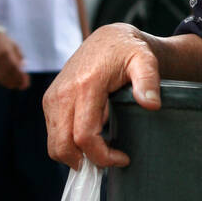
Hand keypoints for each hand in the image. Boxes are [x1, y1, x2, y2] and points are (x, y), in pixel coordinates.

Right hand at [0, 32, 29, 89]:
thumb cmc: (6, 42)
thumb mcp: (15, 47)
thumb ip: (19, 57)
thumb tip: (24, 66)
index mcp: (6, 52)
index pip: (14, 66)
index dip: (21, 74)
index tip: (27, 78)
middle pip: (9, 73)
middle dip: (18, 80)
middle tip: (25, 85)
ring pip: (3, 77)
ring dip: (12, 83)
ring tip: (20, 86)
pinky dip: (5, 82)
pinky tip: (11, 85)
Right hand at [43, 22, 161, 169]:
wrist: (109, 39)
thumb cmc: (128, 50)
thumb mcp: (145, 61)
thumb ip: (148, 81)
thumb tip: (151, 104)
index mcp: (85, 86)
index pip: (84, 136)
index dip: (102, 156)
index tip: (123, 158)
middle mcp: (62, 94)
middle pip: (62, 146)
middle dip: (85, 161)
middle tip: (110, 160)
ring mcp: (52, 98)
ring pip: (54, 144)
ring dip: (76, 155)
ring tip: (102, 149)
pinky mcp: (50, 101)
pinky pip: (53, 134)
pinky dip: (69, 144)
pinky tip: (91, 138)